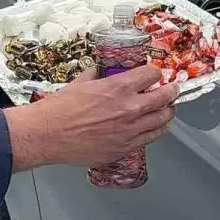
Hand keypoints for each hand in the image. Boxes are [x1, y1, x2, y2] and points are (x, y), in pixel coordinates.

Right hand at [4, 65, 178, 170]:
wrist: (47, 135)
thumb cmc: (60, 109)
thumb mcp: (81, 82)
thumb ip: (99, 75)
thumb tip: (104, 72)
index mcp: (119, 88)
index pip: (152, 75)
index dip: (155, 73)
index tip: (155, 75)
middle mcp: (130, 108)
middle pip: (165, 98)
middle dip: (171, 91)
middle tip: (172, 90)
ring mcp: (130, 131)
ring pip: (162, 121)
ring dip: (166, 113)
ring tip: (166, 110)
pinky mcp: (125, 148)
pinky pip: (150, 139)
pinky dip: (155, 131)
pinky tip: (153, 128)